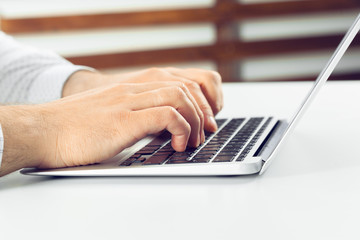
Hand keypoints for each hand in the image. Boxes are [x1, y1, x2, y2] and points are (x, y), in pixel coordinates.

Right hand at [0, 81, 204, 174]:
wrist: (42, 130)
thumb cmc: (75, 128)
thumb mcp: (111, 114)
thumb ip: (135, 114)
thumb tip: (162, 126)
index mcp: (132, 87)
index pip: (179, 80)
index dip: (200, 99)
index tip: (204, 121)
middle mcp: (133, 89)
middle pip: (185, 87)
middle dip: (203, 111)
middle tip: (205, 133)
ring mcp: (127, 102)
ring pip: (179, 97)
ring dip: (195, 121)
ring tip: (192, 141)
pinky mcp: (122, 119)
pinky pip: (165, 115)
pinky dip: (180, 129)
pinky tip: (177, 144)